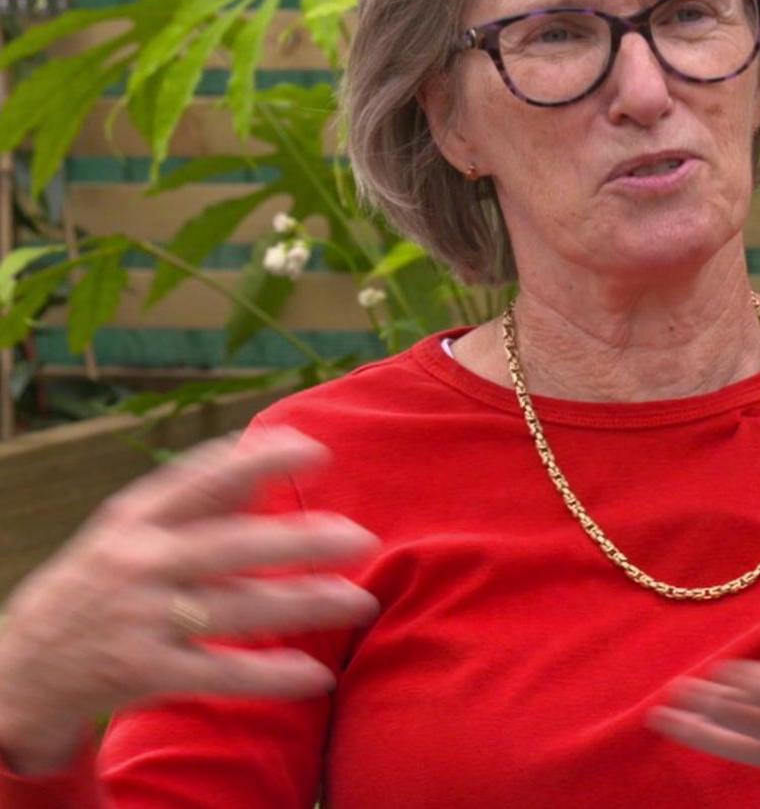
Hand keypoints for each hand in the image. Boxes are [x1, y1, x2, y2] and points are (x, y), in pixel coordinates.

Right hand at [0, 427, 379, 774]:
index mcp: (133, 519)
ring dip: (305, 605)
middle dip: (301, 541)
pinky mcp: (141, 672)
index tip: (317, 449)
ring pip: (237, 609)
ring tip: (360, 600)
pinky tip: (315, 674)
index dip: (260, 461)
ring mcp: (137, 619)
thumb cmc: (99, 585)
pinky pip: (220, 673)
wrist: (23, 669)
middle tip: (361, 537)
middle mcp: (136, 563)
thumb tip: (264, 448)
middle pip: (231, 546)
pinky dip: (270, 676)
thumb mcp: (130, 533)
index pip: (201, 479)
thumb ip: (198, 498)